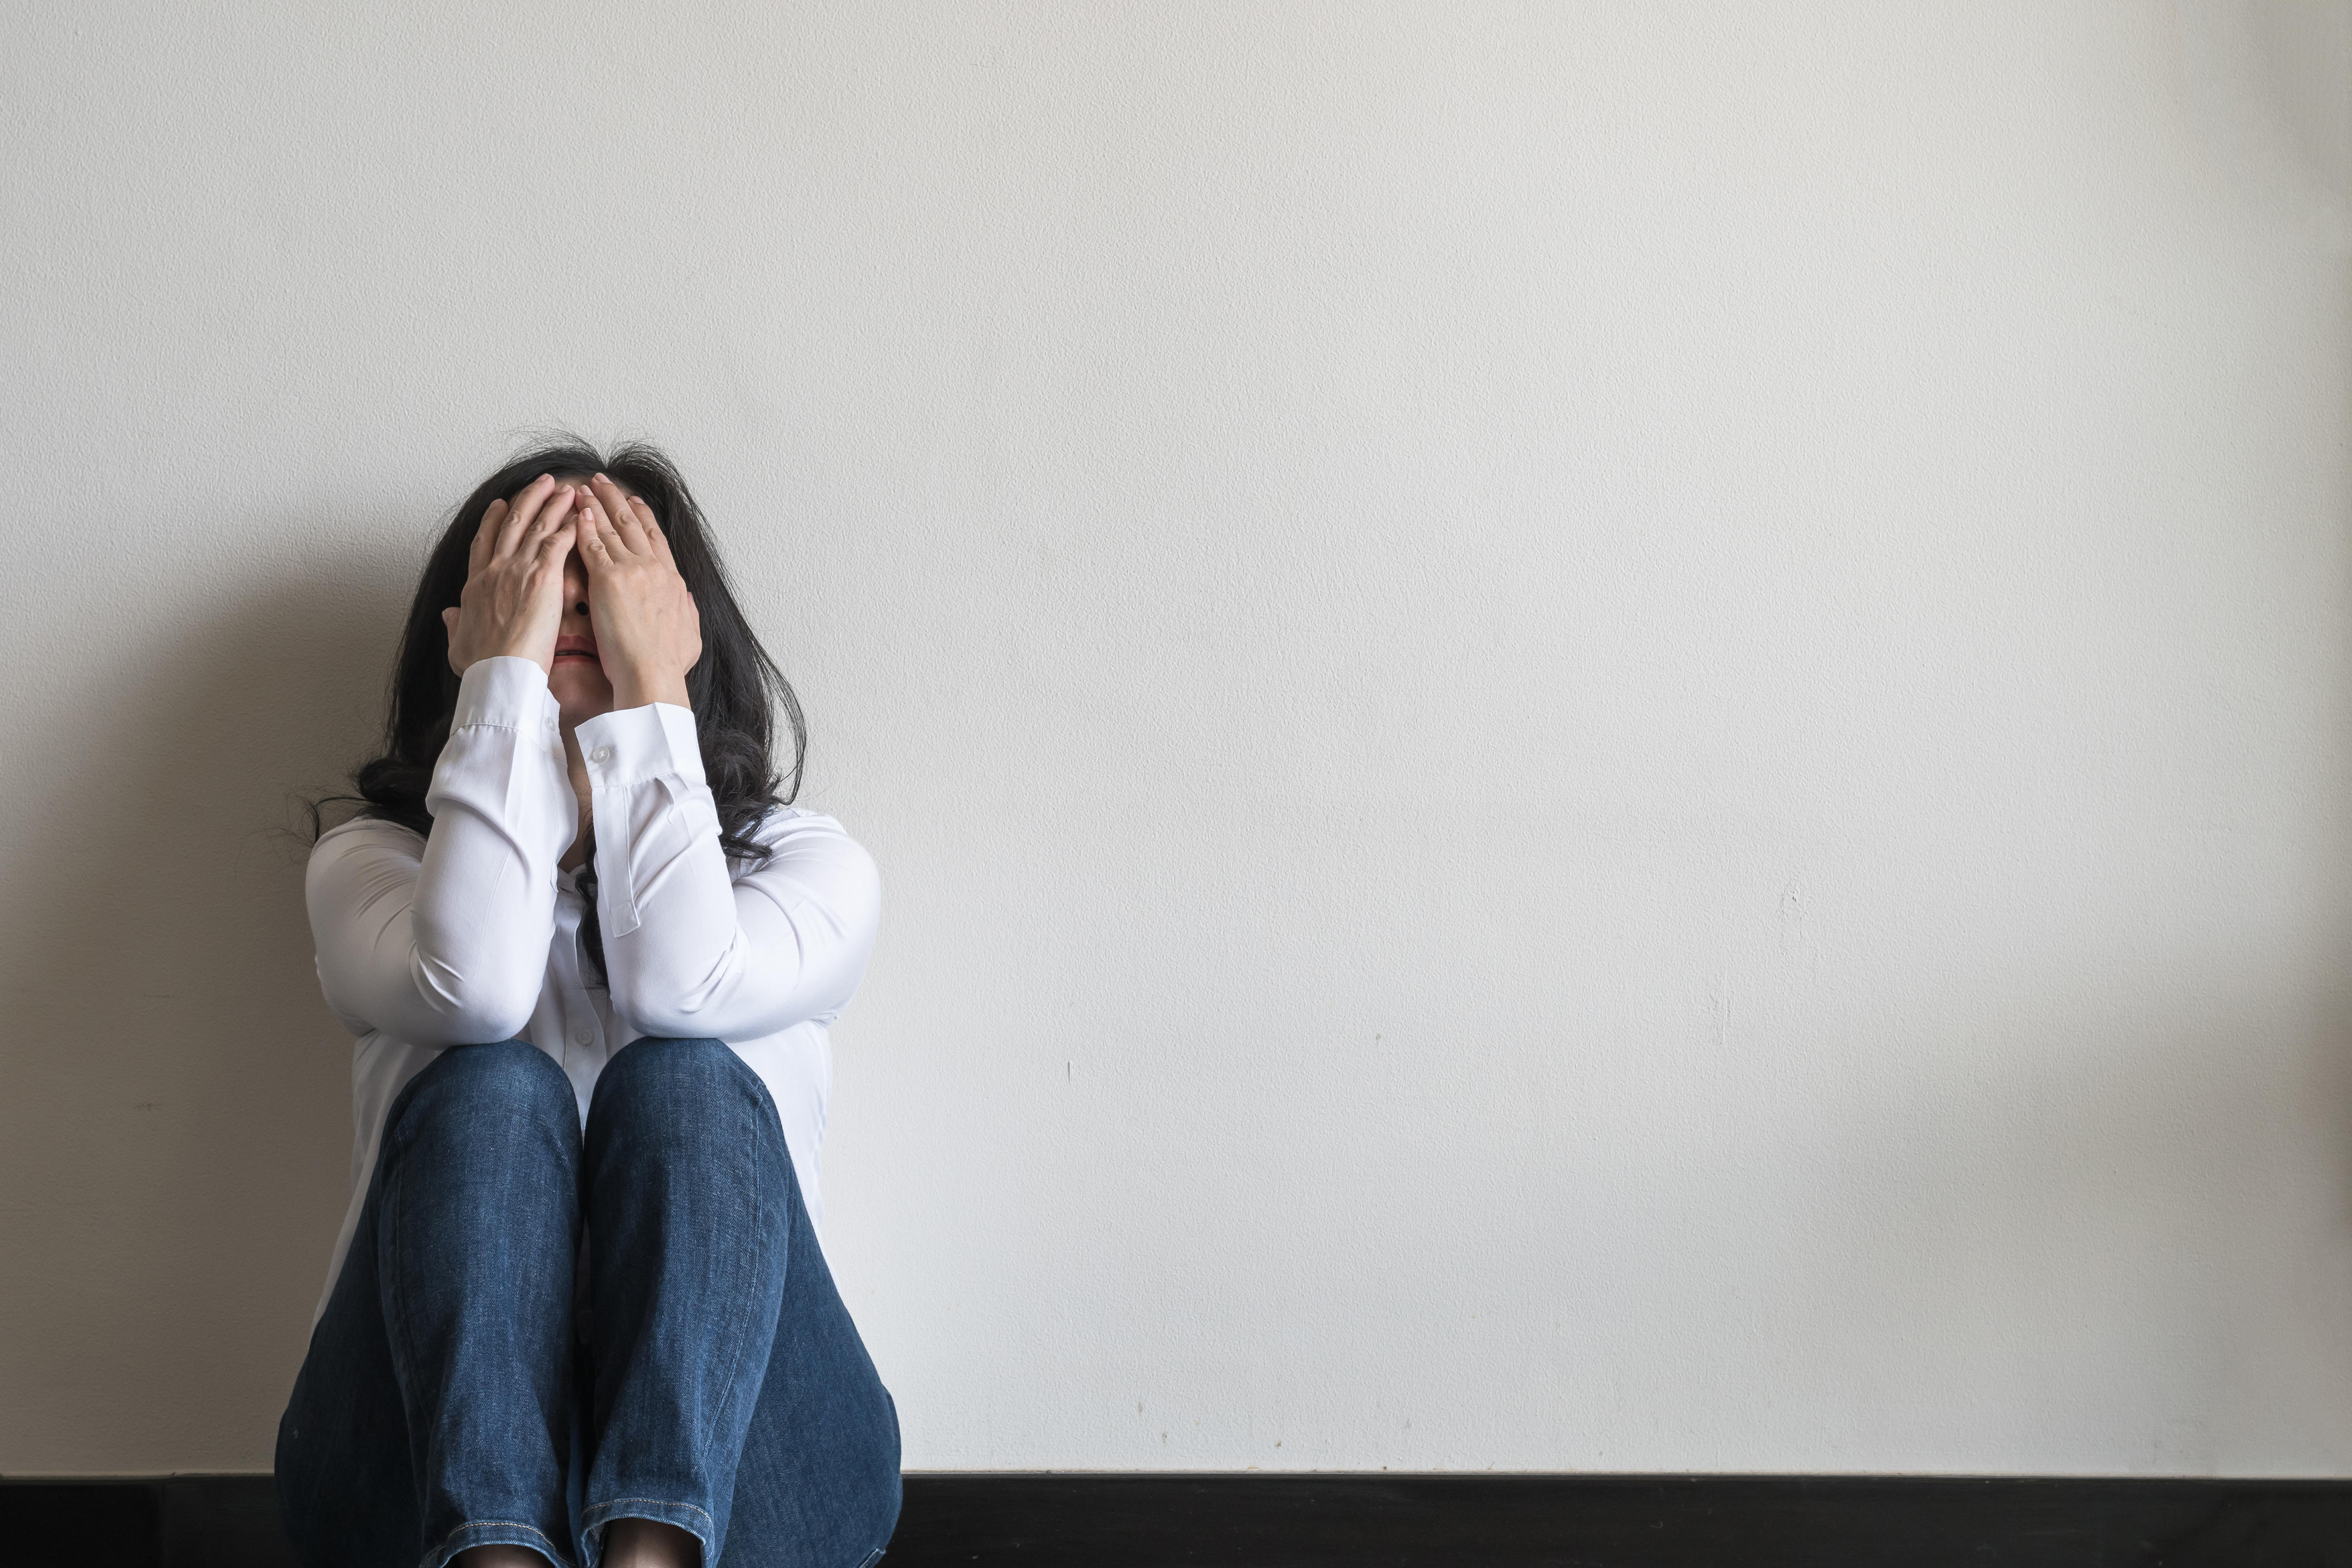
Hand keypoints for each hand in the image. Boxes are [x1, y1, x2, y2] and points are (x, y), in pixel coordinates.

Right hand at [442, 475, 577, 675]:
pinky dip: (570, 525)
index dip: (492, 521)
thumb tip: (449, 614)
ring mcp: (517, 570)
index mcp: (475, 585)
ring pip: (536, 526)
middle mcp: (495, 570)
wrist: (498, 673)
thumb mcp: (458, 644)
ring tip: (566, 488)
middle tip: (541, 483)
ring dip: (553, 504)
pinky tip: (581, 515)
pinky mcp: (542, 577)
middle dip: (528, 500)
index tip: (499, 505)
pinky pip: (558, 542)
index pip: (483, 543)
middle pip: (510, 524)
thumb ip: (455, 625)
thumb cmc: (482, 667)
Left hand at [576, 473, 700, 708]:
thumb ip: (687, 611)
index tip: (633, 502)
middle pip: (633, 524)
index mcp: (673, 581)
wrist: (653, 676)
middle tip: (602, 481)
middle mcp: (655, 568)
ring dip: (595, 504)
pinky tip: (574, 511)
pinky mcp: (609, 579)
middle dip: (615, 499)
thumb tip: (686, 599)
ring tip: (582, 487)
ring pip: (610, 528)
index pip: (656, 538)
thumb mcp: (690, 635)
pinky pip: (593, 544)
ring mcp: (633, 570)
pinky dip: (583, 525)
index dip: (643, 517)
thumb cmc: (668, 665)